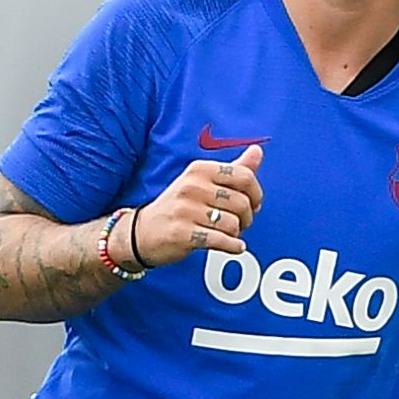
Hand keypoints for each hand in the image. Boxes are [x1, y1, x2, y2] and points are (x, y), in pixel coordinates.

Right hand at [132, 142, 262, 267]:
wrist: (141, 232)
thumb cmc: (178, 207)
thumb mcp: (202, 182)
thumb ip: (233, 169)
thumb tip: (257, 151)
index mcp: (199, 170)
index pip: (244, 176)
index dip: (256, 193)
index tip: (254, 203)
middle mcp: (192, 187)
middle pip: (241, 202)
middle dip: (247, 217)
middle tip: (240, 223)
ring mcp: (185, 210)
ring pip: (233, 223)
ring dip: (237, 233)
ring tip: (230, 234)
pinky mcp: (182, 234)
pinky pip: (221, 240)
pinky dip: (233, 246)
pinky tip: (233, 247)